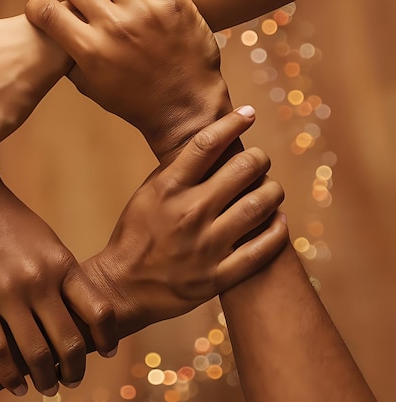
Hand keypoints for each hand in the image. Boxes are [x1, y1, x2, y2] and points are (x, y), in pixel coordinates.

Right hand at [0, 156, 117, 395]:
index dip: (107, 338)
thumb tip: (72, 313)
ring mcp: (5, 293)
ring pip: (35, 354)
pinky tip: (16, 386)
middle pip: (69, 341)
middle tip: (73, 380)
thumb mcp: (46, 241)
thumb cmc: (9, 220)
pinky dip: (9, 377)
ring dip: (45, 380)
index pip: (99, 311)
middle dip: (75, 369)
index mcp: (62, 263)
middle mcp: (39, 280)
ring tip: (47, 388)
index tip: (107, 352)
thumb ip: (60, 275)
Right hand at [25, 0, 229, 160]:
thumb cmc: (135, 102)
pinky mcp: (173, 2)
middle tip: (88, 6)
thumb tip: (52, 36)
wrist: (185, 108)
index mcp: (90, 50)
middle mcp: (114, 27)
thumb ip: (70, 61)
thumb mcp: (93, 89)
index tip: (44, 10)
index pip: (46, 10)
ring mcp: (145, 12)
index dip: (37, 6)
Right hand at [83, 108, 287, 336]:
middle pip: (242, 170)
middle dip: (259, 158)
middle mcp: (189, 212)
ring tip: (271, 189)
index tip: (248, 114)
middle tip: (260, 160)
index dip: (233, 124)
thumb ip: (175, 172)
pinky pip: (261, 250)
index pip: (206, 145)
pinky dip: (276, 231)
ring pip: (259, 206)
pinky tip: (278, 221)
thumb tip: (207, 146)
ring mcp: (206, 246)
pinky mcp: (217, 276)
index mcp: (168, 189)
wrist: (122, 287)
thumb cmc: (135, 235)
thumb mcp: (146, 195)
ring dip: (272, 191)